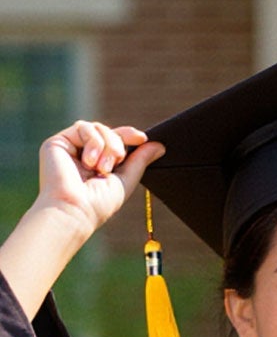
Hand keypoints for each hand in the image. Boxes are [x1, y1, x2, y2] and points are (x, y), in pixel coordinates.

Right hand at [33, 122, 158, 240]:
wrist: (75, 209)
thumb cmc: (99, 203)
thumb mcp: (126, 180)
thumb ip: (140, 161)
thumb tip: (159, 145)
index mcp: (98, 163)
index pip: (115, 140)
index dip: (128, 135)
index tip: (142, 138)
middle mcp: (83, 154)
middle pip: (108, 131)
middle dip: (118, 144)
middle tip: (116, 163)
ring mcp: (70, 147)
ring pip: (97, 127)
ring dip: (107, 145)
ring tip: (102, 168)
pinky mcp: (57, 142)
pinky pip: (83, 127)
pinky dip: (93, 142)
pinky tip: (89, 162)